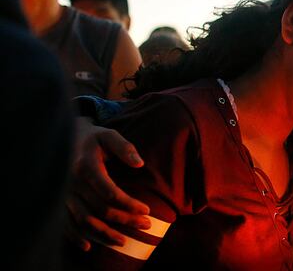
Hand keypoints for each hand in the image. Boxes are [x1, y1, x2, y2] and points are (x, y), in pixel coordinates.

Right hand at [65, 117, 150, 250]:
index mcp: (85, 166)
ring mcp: (62, 195)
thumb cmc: (91, 138)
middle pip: (100, 209)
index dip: (129, 204)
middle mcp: (71, 183)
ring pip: (83, 221)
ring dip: (104, 235)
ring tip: (123, 242)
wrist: (61, 138)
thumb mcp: (108, 136)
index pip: (109, 192)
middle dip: (124, 220)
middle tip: (145, 225)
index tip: (146, 210)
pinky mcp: (56, 202)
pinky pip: (64, 224)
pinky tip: (89, 246)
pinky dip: (75, 237)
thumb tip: (139, 164)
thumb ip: (124, 148)